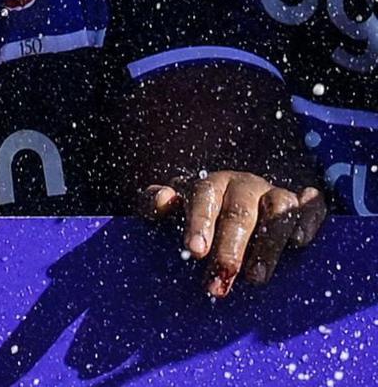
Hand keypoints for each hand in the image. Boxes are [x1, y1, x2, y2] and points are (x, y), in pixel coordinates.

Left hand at [142, 169, 330, 297]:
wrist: (236, 202)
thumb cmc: (199, 213)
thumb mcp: (172, 208)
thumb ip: (153, 202)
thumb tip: (162, 199)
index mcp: (211, 185)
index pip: (204, 197)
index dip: (200, 222)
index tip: (194, 251)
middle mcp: (245, 186)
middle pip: (240, 213)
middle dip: (230, 249)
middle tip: (221, 281)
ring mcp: (276, 194)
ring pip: (278, 210)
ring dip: (269, 245)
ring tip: (257, 278)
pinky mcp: (305, 205)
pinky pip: (313, 205)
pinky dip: (309, 220)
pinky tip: (301, 242)